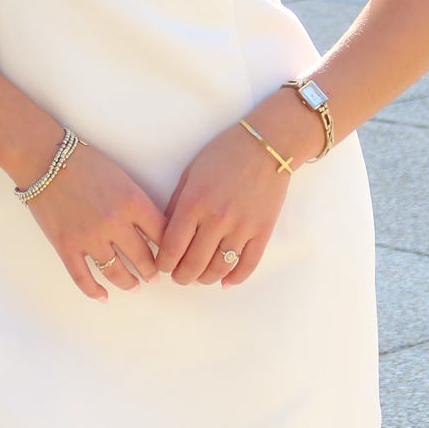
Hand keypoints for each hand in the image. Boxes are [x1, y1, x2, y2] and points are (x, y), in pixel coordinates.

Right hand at [23, 140, 167, 301]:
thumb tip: (151, 231)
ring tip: (134, 286)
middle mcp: (114, 223)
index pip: (163, 235)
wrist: (44, 157)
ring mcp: (89, 237)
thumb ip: (137, 204)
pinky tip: (104, 296)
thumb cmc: (84, 161)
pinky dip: (95, 291)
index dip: (170, 250)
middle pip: (143, 259)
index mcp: (133, 202)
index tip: (171, 256)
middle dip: (151, 271)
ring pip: (117, 272)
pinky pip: (83, 278)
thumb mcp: (121, 177)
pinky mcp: (66, 246)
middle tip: (154, 276)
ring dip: (129, 283)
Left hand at [154, 119, 291, 287]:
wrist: (267, 145)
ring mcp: (242, 227)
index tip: (161, 266)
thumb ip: (176, 204)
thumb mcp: (190, 174)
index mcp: (194, 203)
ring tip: (199, 277)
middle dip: (182, 276)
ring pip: (219, 269)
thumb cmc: (224, 154)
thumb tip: (165, 234)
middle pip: (194, 264)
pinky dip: (234, 279)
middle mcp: (217, 219)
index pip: (172, 247)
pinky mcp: (263, 232)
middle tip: (178, 276)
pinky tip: (225, 282)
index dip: (163, 263)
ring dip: (205, 279)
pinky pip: (247, 265)